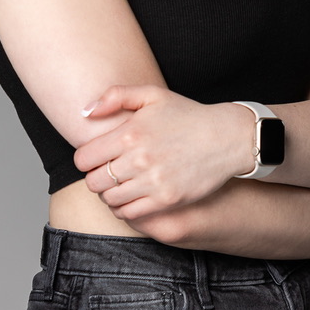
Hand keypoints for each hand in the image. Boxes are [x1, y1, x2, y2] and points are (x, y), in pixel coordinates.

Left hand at [73, 85, 252, 221]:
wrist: (226, 137)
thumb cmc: (187, 115)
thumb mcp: (152, 95)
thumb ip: (115, 96)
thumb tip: (85, 112)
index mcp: (130, 133)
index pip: (84, 158)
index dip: (85, 159)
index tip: (96, 158)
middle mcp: (138, 159)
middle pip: (93, 182)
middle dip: (96, 177)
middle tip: (107, 172)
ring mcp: (153, 181)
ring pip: (110, 199)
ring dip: (110, 194)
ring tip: (120, 185)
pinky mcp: (167, 200)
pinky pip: (130, 214)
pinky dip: (124, 209)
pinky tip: (131, 198)